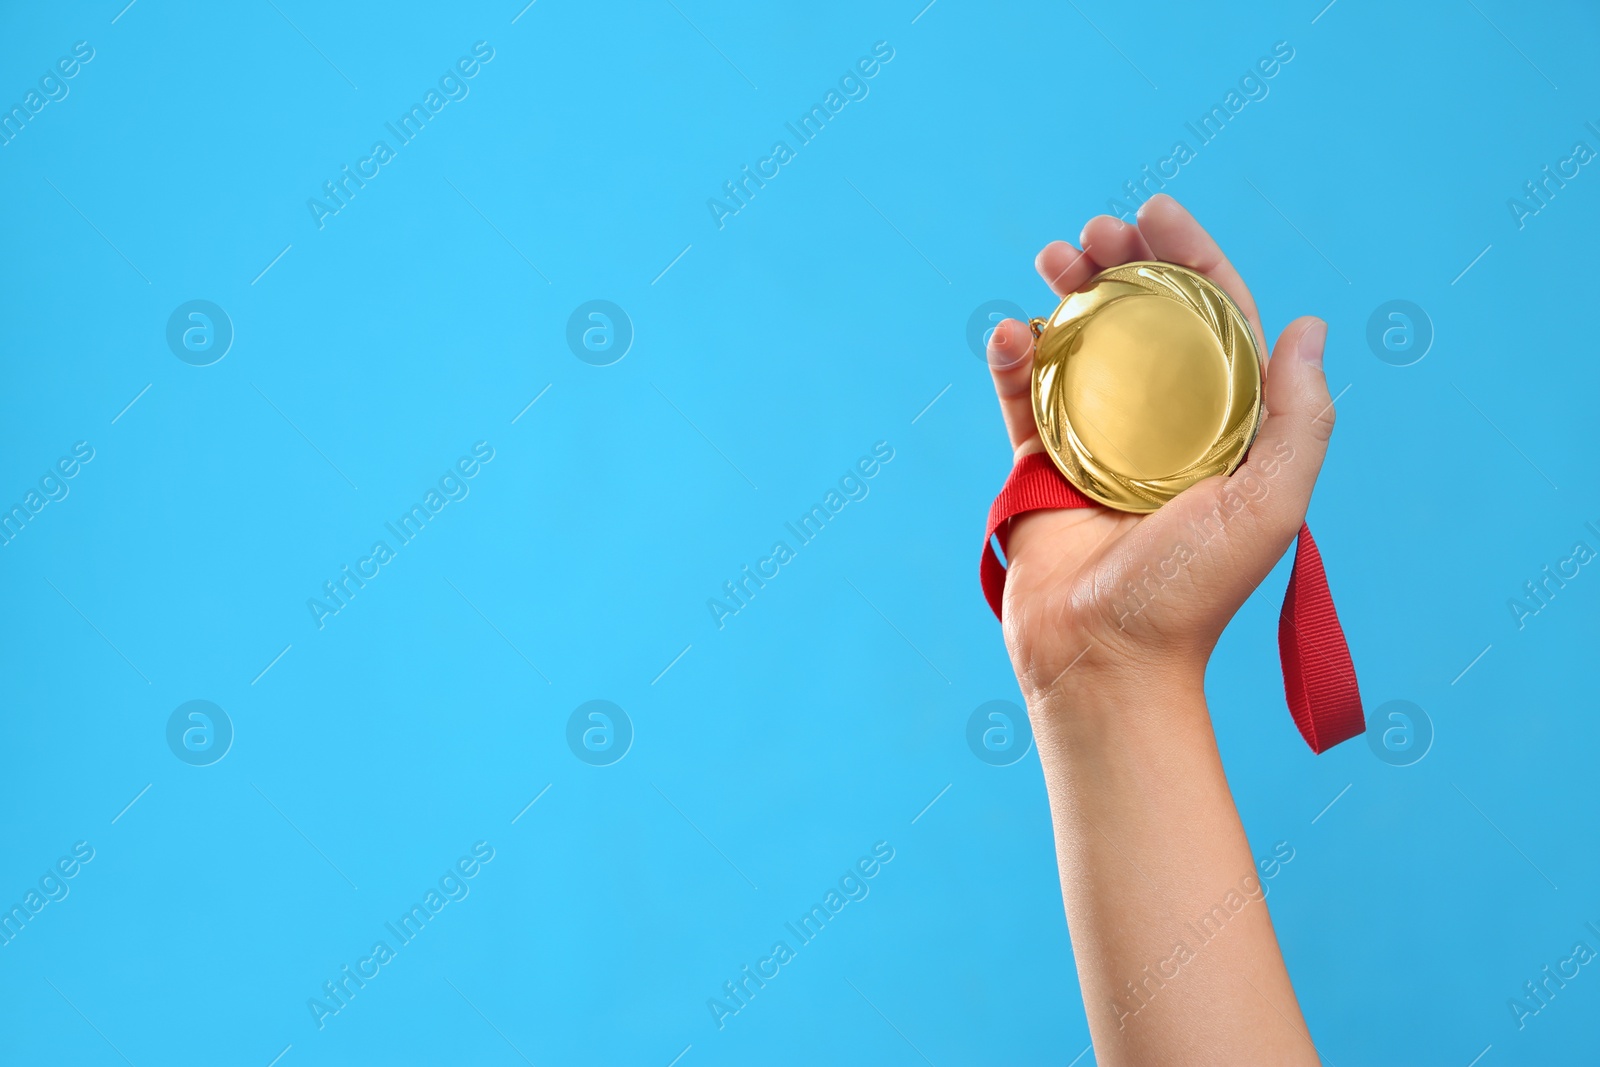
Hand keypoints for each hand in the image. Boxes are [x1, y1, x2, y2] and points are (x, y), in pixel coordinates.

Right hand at [987, 194, 1336, 713]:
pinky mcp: (1038, 469)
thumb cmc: (1191, 592)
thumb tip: (1307, 327)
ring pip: (1080, 347)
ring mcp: (1095, 445)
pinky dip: (1012, 360)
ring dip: (1065, 295)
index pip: (1211, 322)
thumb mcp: (1268, 504)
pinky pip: (1022, 399)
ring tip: (1052, 258)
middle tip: (1095, 231)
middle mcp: (1160, 429)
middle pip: (1141, 323)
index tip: (1157, 212)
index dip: (1190, 259)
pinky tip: (1010, 331)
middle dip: (1121, 265)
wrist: (1104, 660)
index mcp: (1220, 430)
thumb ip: (1298, 418)